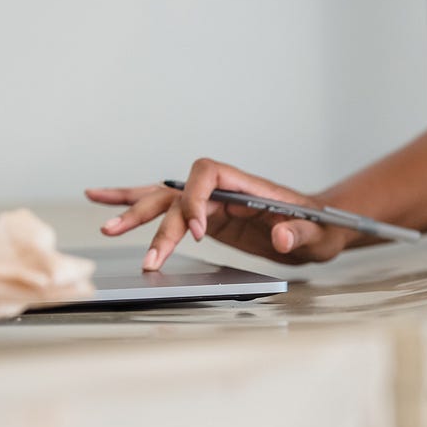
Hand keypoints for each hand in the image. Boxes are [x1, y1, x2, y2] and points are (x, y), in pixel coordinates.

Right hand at [86, 159, 353, 270]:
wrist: (321, 228)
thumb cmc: (321, 227)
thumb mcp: (318, 233)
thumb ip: (301, 232)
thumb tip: (282, 235)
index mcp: (246, 185)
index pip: (208, 175)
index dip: (197, 200)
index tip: (199, 232)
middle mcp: (223, 190)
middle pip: (178, 194)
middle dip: (155, 220)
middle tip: (139, 250)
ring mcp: (211, 204)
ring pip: (164, 201)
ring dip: (133, 213)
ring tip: (105, 226)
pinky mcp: (205, 219)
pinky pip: (168, 212)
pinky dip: (136, 207)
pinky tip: (105, 204)